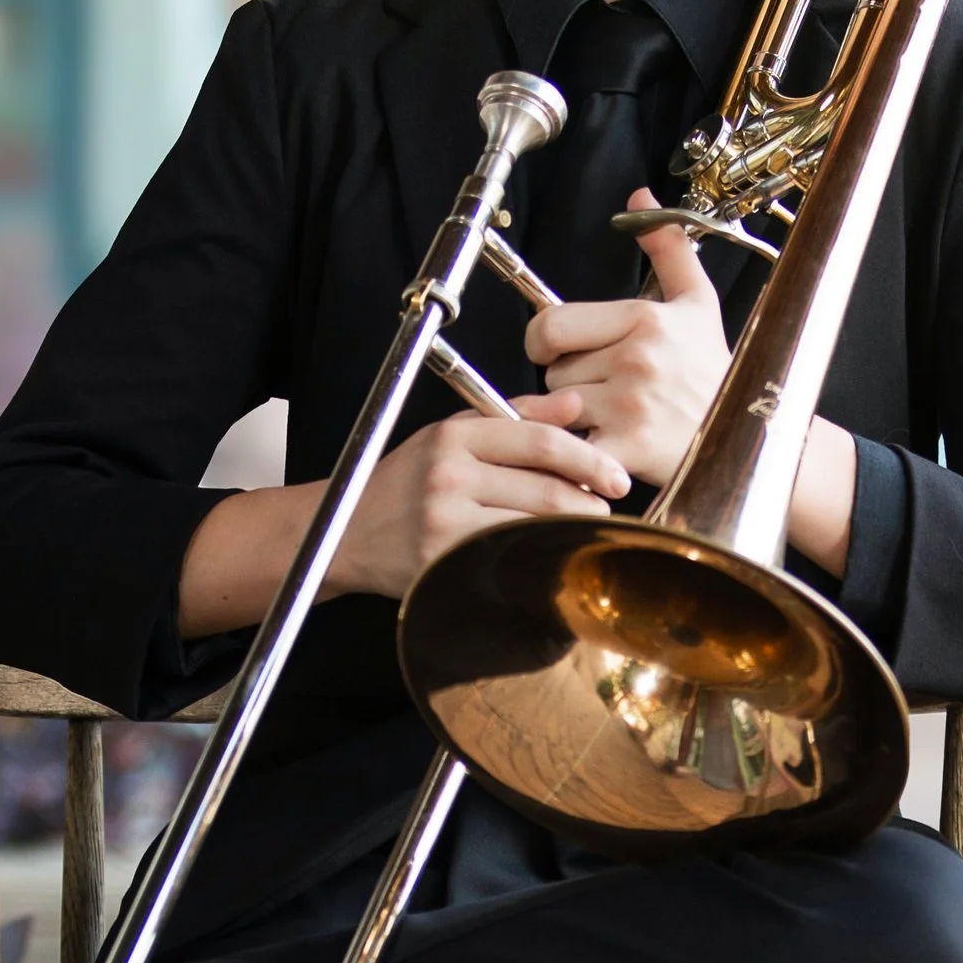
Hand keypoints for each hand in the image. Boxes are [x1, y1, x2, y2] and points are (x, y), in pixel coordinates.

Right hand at [329, 394, 630, 600]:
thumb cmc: (404, 485)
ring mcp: (444, 519)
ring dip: (573, 532)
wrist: (346, 532)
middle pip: (545, 487)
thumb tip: (575, 404)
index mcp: (455, 437)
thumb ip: (516, 418)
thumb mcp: (452, 436)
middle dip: (590, 502)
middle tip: (609, 510)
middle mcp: (448, 473)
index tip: (616, 476)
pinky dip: (542, 557)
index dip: (589, 459)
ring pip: (534, 526)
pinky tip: (556, 556)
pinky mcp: (441, 558)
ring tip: (588, 532)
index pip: (540, 441)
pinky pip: (510, 557)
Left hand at [521, 191, 729, 487]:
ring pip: (558, 410)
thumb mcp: (699, 302)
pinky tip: (596, 449)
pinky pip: (570, 448)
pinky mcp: (628, 448)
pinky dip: (574, 455)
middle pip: (552, 372)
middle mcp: (636, 358)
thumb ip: (668, 247)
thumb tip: (640, 198)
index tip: (562, 352)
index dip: (547, 342)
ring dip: (574, 419)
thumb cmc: (716, 372)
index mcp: (644, 319)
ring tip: (609, 419)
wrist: (750, 436)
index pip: (551, 325)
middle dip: (567, 382)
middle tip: (599, 390)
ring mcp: (631, 405)